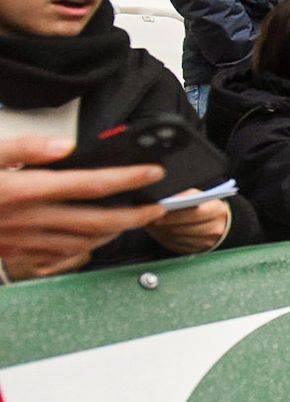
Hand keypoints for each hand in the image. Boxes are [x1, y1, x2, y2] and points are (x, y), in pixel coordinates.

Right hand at [0, 136, 166, 280]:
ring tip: (135, 220)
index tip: (153, 173)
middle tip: (159, 208)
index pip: (90, 184)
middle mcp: (31, 219)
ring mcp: (25, 241)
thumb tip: (65, 146)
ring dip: (115, 232)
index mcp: (27, 191)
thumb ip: (26, 148)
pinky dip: (88, 247)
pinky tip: (97, 238)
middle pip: (97, 221)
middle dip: (136, 216)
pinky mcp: (19, 255)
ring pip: (84, 242)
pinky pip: (63, 256)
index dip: (127, 179)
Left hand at [147, 196, 231, 253]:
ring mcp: (208, 241)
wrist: (218, 220)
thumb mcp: (199, 195)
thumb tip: (163, 203)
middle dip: (167, 224)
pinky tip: (162, 233)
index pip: (195, 213)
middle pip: (186, 227)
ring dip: (165, 233)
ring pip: (181, 238)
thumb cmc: (204, 204)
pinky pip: (180, 247)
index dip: (175, 214)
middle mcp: (216, 228)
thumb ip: (185, 196)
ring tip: (154, 226)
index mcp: (217, 210)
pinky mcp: (199, 250)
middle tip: (151, 221)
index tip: (159, 213)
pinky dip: (168, 240)